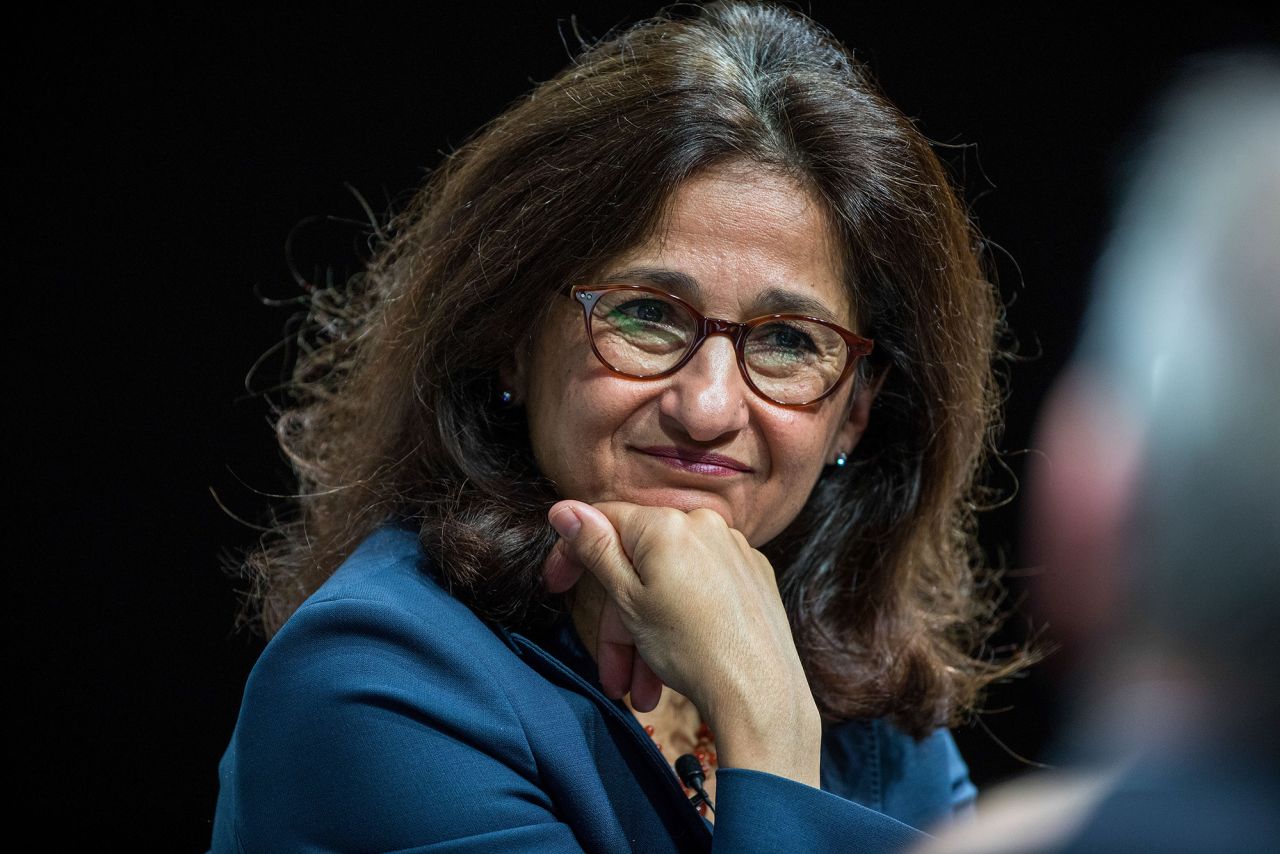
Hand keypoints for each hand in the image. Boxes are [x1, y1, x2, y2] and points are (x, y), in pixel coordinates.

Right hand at [545, 499, 820, 784]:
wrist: (761, 694)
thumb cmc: (690, 649)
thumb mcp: (628, 599)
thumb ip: (595, 549)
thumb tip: (563, 508)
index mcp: (666, 523)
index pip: (603, 521)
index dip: (573, 555)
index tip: (556, 586)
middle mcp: (704, 524)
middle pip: (638, 565)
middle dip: (618, 623)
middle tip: (612, 674)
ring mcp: (734, 548)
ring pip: (668, 585)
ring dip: (646, 638)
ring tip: (644, 692)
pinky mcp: (754, 575)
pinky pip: (701, 591)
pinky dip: (681, 624)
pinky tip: (676, 668)